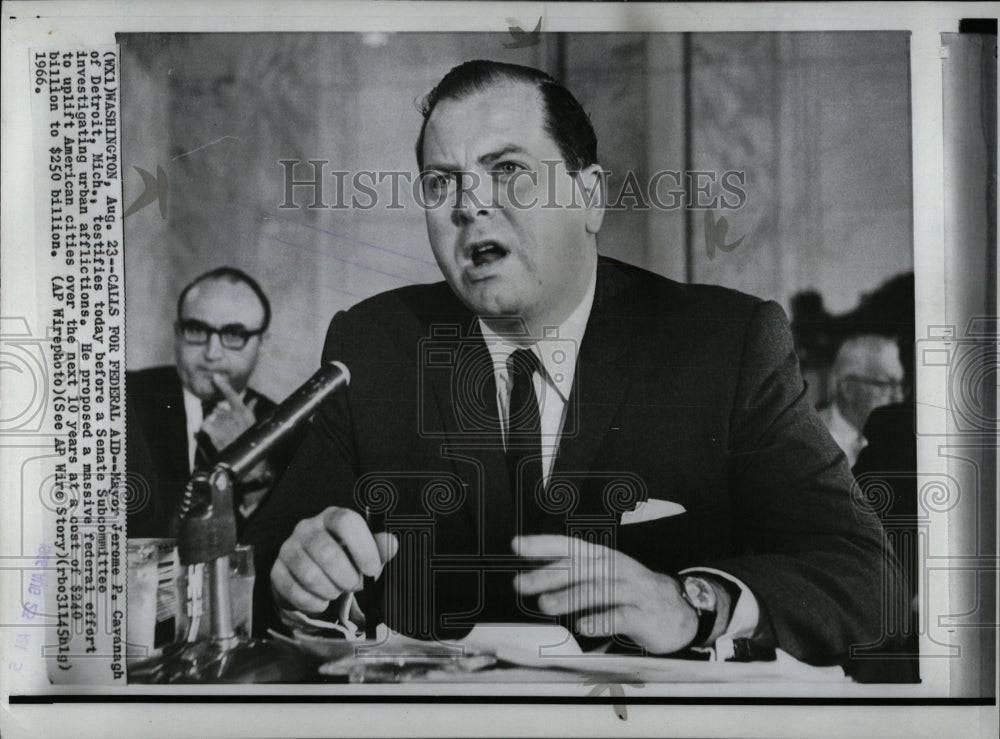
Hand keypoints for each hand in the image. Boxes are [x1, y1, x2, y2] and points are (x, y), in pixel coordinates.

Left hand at [200, 373, 256, 449]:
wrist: (246, 457)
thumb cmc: (250, 439)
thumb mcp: (252, 422)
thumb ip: (250, 409)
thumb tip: (254, 399)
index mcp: (242, 411)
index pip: (232, 395)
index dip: (223, 385)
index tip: (215, 377)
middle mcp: (232, 415)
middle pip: (218, 409)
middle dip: (219, 415)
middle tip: (227, 427)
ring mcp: (222, 423)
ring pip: (211, 417)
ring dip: (214, 423)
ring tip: (223, 434)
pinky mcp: (214, 432)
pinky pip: (205, 425)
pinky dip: (206, 428)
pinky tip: (212, 434)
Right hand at [271, 506, 398, 613]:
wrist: (314, 576)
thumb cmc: (343, 558)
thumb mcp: (365, 551)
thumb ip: (380, 548)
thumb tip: (392, 543)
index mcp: (332, 517)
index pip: (346, 522)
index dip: (362, 547)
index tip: (372, 568)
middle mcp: (307, 528)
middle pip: (328, 553)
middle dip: (347, 577)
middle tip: (354, 584)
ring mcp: (289, 548)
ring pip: (310, 575)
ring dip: (330, 590)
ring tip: (337, 590)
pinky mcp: (276, 570)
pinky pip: (294, 591)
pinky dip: (313, 602)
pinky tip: (321, 600)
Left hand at [513, 535, 698, 653]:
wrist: (678, 610)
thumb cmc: (633, 591)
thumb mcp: (604, 574)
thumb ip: (573, 572)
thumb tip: (534, 567)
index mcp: (603, 556)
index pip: (569, 545)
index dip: (542, 544)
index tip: (517, 545)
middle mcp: (615, 568)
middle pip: (578, 567)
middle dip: (547, 575)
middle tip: (522, 584)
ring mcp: (631, 590)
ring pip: (597, 589)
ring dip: (568, 597)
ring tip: (546, 605)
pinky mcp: (642, 615)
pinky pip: (620, 616)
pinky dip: (599, 620)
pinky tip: (582, 627)